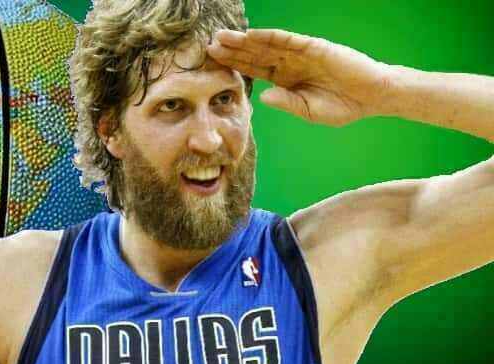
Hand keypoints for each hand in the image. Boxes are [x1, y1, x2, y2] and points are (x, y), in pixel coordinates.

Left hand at [207, 29, 394, 126]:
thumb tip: (262, 97)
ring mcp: (300, 53)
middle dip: (232, 50)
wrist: (371, 97)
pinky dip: (270, 36)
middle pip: (255, 54)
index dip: (234, 65)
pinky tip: (252, 35)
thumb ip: (286, 103)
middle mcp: (289, 63)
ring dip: (245, 41)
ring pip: (266, 45)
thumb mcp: (309, 110)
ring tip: (223, 38)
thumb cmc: (342, 106)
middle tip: (209, 46)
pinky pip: (288, 40)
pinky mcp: (314, 47)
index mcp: (285, 79)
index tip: (213, 63)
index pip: (254, 69)